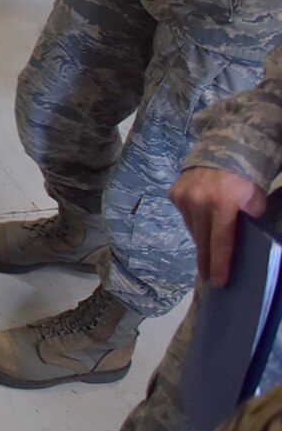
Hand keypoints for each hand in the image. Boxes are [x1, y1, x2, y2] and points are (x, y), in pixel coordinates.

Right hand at [171, 166, 266, 287]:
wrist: (225, 148)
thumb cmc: (246, 178)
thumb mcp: (255, 200)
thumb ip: (247, 220)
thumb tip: (239, 241)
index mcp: (222, 204)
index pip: (220, 242)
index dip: (219, 264)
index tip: (217, 282)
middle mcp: (198, 202)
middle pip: (202, 240)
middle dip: (206, 260)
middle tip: (208, 275)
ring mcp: (183, 197)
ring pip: (192, 229)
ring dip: (201, 238)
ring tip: (208, 246)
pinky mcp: (174, 193)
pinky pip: (185, 216)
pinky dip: (194, 221)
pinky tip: (203, 219)